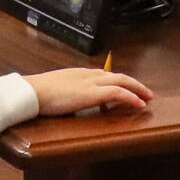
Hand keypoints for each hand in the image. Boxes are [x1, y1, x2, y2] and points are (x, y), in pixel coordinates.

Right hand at [26, 68, 152, 114]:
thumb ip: (65, 95)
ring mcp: (91, 83)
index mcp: (78, 74)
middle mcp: (87, 75)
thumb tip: (68, 105)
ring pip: (121, 81)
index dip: (117, 81)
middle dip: (133, 83)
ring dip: (137, 88)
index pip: (103, 74)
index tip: (125, 86)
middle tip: (145, 91)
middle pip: (117, 75)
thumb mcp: (55, 91)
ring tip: (148, 97)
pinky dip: (131, 97)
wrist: (31, 92)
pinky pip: (117, 93)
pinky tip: (139, 104)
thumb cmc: (37, 94)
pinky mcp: (92, 93)